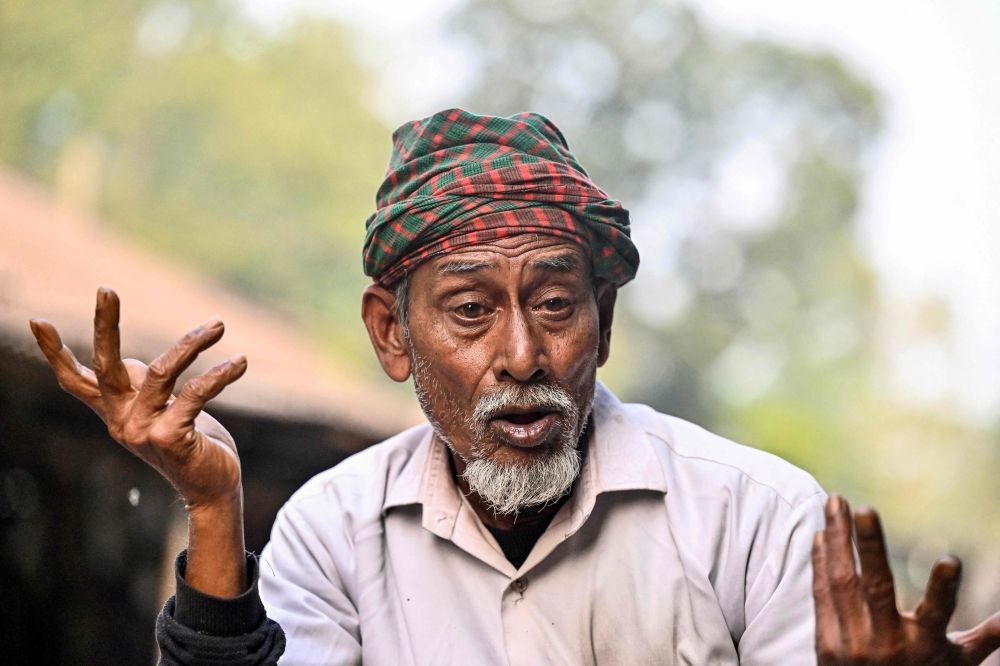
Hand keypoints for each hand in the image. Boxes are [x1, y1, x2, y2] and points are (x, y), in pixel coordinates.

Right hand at [29, 287, 248, 595]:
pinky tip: (239, 362)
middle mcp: (122, 420)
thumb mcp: (161, 411)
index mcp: (115, 412)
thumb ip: (143, 388)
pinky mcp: (170, 438)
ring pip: (162, 371)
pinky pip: (194, 393)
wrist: (211, 489)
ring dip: (193, 343)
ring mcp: (143, 430)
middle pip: (105, 366)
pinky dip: (219, 374)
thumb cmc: (190, 443)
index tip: (36, 321)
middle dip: (105, 325)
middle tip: (106, 289)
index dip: (55, 353)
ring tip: (219, 324)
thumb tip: (131, 362)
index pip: (76, 381)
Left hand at [813, 494, 999, 664]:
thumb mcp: (954, 665)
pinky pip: (821, 593)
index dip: (944, 588)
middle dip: (869, 546)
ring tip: (834, 502)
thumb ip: (981, 639)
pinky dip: (821, 562)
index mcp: (924, 646)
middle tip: (864, 508)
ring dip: (837, 539)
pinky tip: (822, 534)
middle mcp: (886, 643)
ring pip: (842, 582)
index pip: (938, 612)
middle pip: (876, 587)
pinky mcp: (826, 642)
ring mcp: (853, 642)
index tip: (950, 560)